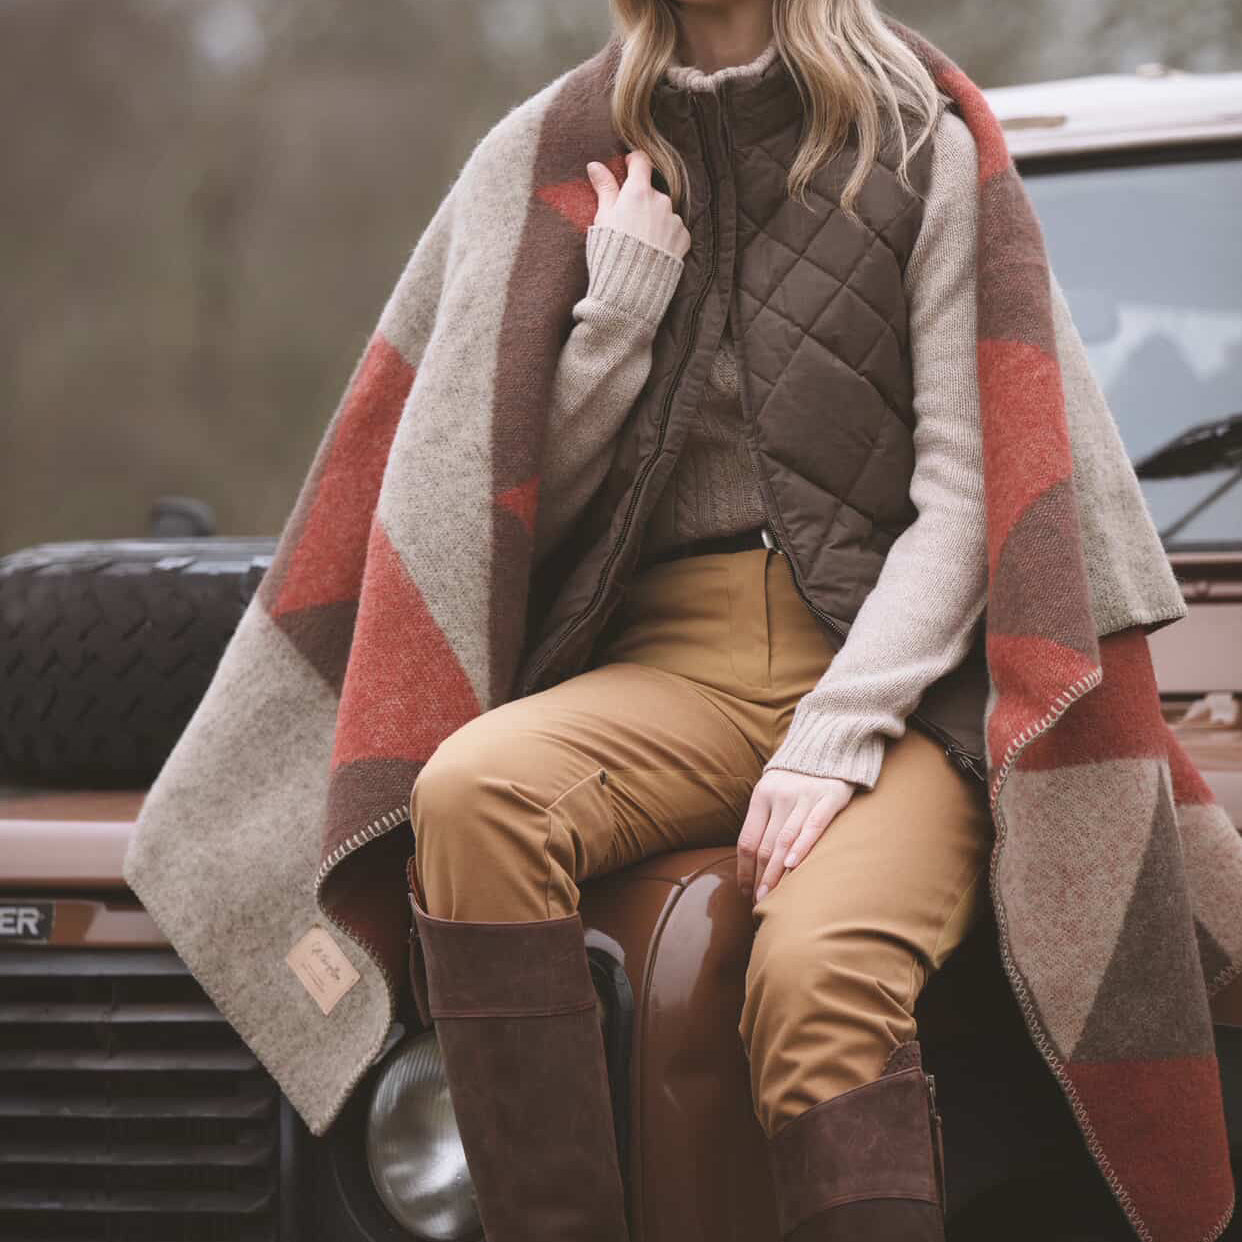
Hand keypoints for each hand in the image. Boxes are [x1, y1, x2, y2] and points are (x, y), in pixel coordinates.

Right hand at [586, 150, 690, 260]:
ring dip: (654, 219)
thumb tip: (595, 165)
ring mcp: (674, 219)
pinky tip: (653, 250)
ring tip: (640, 241)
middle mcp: (661, 201)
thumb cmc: (611, 251)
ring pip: (664, 212)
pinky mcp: (683, 238)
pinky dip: (665, 236)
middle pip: (651, 191)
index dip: (633, 162)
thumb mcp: (603, 218)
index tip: (628, 167)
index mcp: (638, 192)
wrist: (631, 287)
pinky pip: (674, 230)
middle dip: (641, 201)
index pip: (641, 162)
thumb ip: (604, 188)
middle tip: (628, 222)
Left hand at [737, 769, 857, 905]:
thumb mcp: (774, 790)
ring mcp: (806, 795)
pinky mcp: (831, 795)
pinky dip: (803, 846)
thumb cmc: (798, 777)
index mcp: (762, 795)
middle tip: (758, 901)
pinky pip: (815, 825)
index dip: (744, 868)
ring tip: (771, 895)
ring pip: (786, 839)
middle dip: (760, 877)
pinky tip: (794, 866)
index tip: (744, 890)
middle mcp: (780, 795)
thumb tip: (751, 861)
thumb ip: (764, 819)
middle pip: (766, 845)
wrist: (830, 743)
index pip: (748, 840)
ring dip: (777, 872)